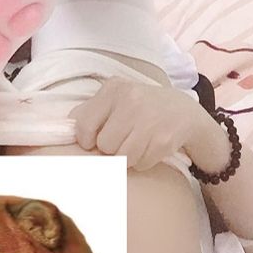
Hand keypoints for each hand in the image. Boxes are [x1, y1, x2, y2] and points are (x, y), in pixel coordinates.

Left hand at [69, 76, 204, 170]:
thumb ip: (90, 111)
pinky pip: (140, 164)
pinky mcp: (163, 140)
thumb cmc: (140, 107)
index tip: (94, 140)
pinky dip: (142, 162)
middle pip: (104, 145)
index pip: (83, 124)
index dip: (86, 139)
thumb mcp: (116, 98)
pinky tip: (150, 146)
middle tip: (123, 138)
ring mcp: (149, 120)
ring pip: (121, 157)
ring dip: (126, 157)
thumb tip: (68, 131)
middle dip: (111, 148)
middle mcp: (131, 101)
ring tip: (136, 143)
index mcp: (114, 88)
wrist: (183, 111)